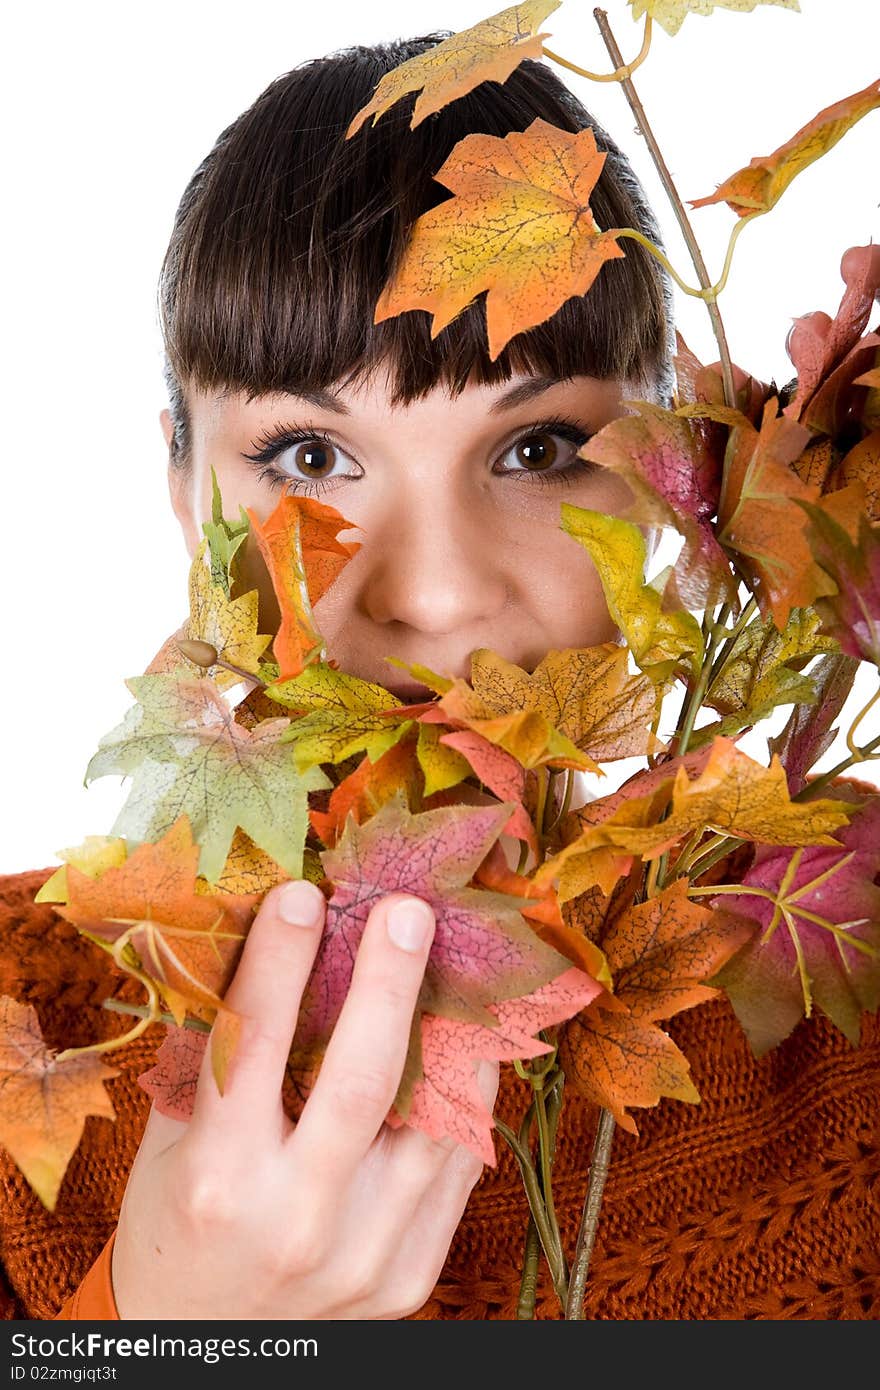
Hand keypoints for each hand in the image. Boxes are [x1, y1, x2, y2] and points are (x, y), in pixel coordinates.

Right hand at [111, 880, 497, 1318]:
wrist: (209, 1355)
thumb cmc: (179, 1227)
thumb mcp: (171, 1145)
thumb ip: (213, 1056)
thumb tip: (260, 943)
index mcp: (220, 1178)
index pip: (253, 1044)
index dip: (279, 959)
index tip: (303, 892)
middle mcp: (296, 1218)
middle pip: (362, 1077)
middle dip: (390, 981)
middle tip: (409, 911)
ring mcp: (364, 1253)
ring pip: (436, 1122)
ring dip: (454, 1032)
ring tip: (459, 966)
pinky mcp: (411, 1274)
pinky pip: (459, 1168)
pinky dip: (470, 1099)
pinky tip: (470, 1045)